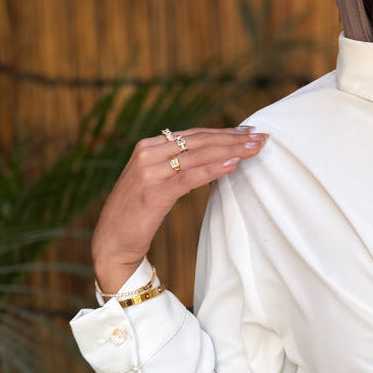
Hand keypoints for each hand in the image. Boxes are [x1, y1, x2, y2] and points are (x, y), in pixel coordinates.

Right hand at [91, 126, 267, 292]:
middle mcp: (148, 154)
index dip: (223, 132)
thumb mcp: (156, 182)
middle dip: (233, 138)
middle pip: (199, 141)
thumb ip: (176, 167)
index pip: (194, 135)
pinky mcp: (154, 192)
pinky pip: (189, 177)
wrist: (112, 241)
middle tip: (260, 136)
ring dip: (230, 151)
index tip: (248, 131)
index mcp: (148, 147)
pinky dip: (212, 170)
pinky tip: (233, 165)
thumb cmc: (137, 214)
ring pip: (198, 155)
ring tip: (254, 148)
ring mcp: (150, 171)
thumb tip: (214, 159)